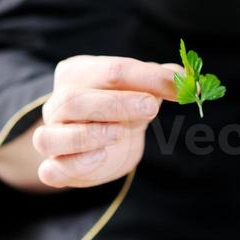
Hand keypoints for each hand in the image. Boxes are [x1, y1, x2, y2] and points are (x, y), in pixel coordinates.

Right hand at [33, 55, 179, 188]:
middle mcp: (58, 103)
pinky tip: (100, 157)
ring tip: (119, 133)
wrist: (103, 140)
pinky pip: (52, 170)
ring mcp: (51, 136)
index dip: (147, 77)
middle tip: (151, 108)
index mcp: (78, 73)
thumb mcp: (142, 87)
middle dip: (117, 104)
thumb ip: (163, 81)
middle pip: (76, 100)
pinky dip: (75, 164)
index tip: (177, 85)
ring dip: (87, 135)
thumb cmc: (122, 105)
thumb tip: (187, 80)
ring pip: (51, 136)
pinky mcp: (55, 168)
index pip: (111, 70)